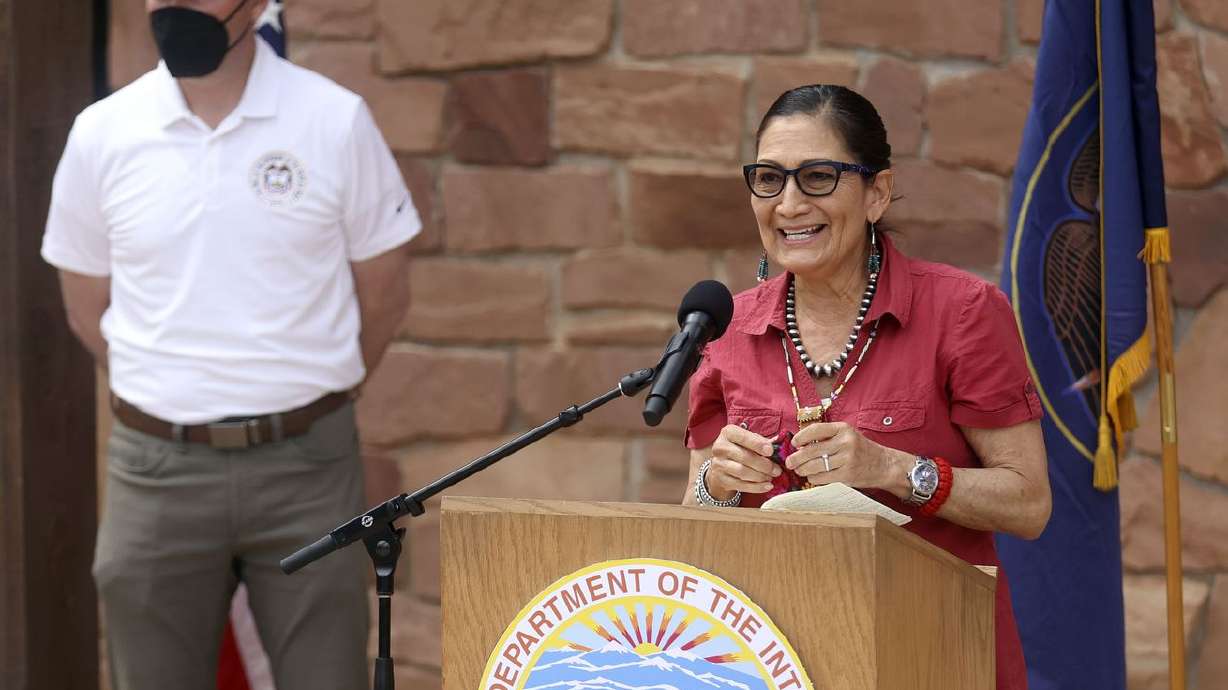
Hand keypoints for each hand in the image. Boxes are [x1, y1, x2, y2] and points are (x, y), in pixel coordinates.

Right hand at [706, 424, 782, 498]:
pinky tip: (767, 486)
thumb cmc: (741, 448)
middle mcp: (720, 447)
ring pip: (742, 472)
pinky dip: (756, 487)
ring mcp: (718, 464)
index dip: (757, 444)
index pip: (743, 437)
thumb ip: (761, 441)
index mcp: (728, 433)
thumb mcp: (748, 440)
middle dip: (764, 465)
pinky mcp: (721, 479)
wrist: (722, 464)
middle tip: (777, 470)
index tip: (770, 451)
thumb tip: (777, 445)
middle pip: (744, 457)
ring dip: (761, 476)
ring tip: (771, 477)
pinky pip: (740, 485)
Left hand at [784, 422, 909, 495]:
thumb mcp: (848, 435)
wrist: (885, 465)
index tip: (794, 443)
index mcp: (843, 429)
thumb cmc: (862, 450)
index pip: (815, 430)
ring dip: (803, 469)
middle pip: (812, 450)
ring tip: (799, 470)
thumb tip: (800, 444)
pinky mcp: (847, 475)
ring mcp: (847, 459)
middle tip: (789, 462)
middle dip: (796, 458)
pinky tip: (812, 477)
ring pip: (815, 466)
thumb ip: (828, 437)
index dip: (800, 437)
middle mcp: (845, 442)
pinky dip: (814, 478)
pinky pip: (822, 478)